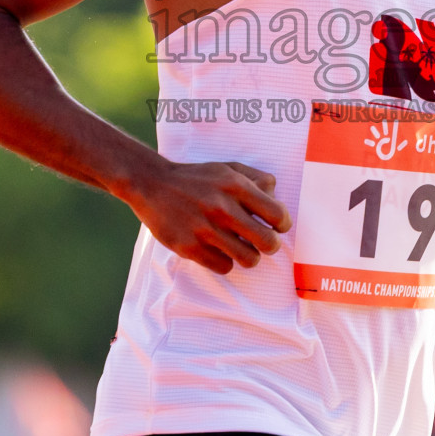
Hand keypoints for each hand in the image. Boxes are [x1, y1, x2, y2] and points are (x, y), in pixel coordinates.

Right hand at [128, 159, 292, 273]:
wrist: (152, 184)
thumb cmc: (195, 178)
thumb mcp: (226, 168)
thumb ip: (255, 178)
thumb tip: (275, 195)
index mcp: (235, 186)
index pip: (277, 214)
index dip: (282, 224)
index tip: (276, 226)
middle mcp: (222, 208)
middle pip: (267, 242)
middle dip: (269, 245)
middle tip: (262, 242)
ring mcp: (205, 229)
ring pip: (248, 259)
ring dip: (248, 256)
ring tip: (240, 248)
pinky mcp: (190, 247)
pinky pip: (224, 267)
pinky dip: (224, 261)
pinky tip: (218, 250)